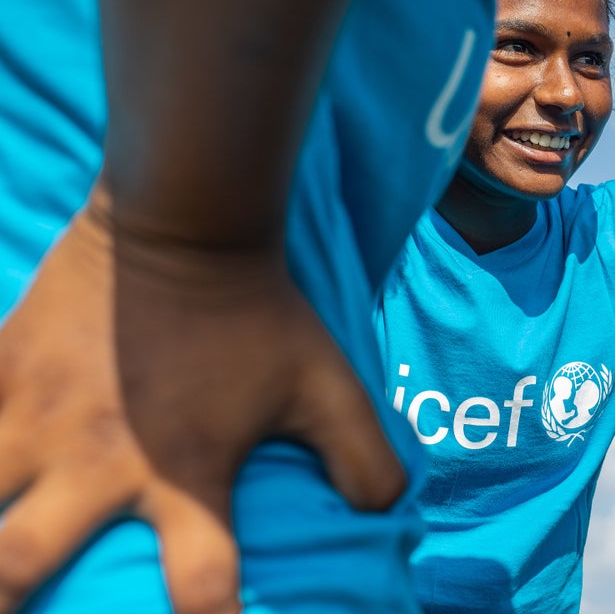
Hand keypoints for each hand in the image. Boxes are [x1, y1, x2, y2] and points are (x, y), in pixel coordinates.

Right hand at [0, 196, 404, 612]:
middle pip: (19, 567)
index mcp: (183, 474)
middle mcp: (96, 462)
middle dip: (9, 601)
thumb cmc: (260, 314)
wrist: (186, 227)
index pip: (200, 589)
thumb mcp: (326, 385)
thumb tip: (387, 512)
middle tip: (19, 607)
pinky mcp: (1, 370)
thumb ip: (364, 454)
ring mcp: (35, 417)